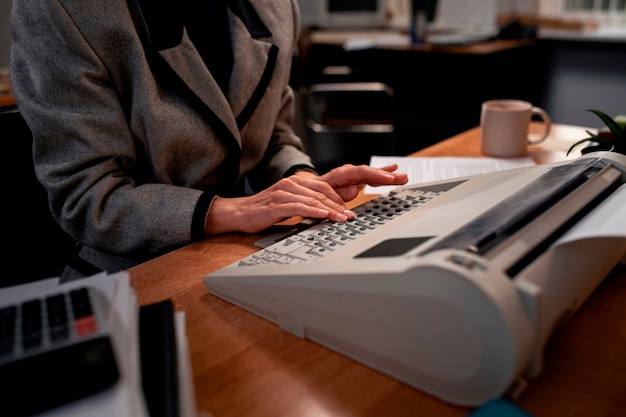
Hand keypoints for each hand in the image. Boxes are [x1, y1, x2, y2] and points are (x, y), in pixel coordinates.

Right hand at [204, 163, 407, 233]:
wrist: (241, 213)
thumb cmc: (271, 210)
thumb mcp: (302, 206)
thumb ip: (324, 201)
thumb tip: (348, 200)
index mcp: (309, 182)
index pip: (345, 176)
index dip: (370, 174)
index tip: (395, 174)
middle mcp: (301, 182)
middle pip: (337, 183)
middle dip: (363, 185)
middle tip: (388, 186)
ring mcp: (289, 190)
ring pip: (319, 197)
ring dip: (336, 208)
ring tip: (349, 218)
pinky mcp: (278, 202)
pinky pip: (300, 207)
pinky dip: (315, 211)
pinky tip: (327, 216)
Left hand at [315, 163, 408, 201]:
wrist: (312, 188)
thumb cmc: (316, 191)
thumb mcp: (323, 194)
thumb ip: (337, 194)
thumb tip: (351, 193)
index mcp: (342, 174)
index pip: (362, 172)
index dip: (376, 175)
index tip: (389, 179)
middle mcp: (351, 173)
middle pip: (372, 172)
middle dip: (387, 175)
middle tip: (402, 177)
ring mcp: (355, 177)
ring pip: (374, 175)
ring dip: (389, 177)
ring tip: (404, 178)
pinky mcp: (358, 181)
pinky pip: (373, 179)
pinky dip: (383, 178)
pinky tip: (395, 176)